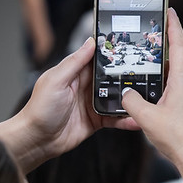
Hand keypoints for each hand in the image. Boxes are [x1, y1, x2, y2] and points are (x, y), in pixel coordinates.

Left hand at [0, 37, 138, 172]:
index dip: (111, 53)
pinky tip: (135, 119)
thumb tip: (90, 42)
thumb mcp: (56, 80)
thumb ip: (74, 62)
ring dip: (129, 99)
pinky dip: (126, 119)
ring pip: (117, 98)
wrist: (37, 140)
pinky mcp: (97, 120)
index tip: (129, 47)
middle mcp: (85, 87)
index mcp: (75, 73)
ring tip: (145, 97)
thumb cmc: (39, 109)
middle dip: (126, 76)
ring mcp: (92, 104)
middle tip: (145, 73)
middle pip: (111, 77)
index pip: (96, 58)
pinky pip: (115, 118)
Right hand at [122, 8, 182, 176]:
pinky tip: (156, 110)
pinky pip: (181, 96)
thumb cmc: (180, 140)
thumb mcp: (146, 118)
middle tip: (146, 53)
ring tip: (146, 90)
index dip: (173, 25)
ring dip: (162, 83)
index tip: (170, 10)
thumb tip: (126, 94)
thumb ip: (132, 101)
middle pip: (175, 64)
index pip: (179, 45)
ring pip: (177, 82)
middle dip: (160, 60)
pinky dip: (167, 97)